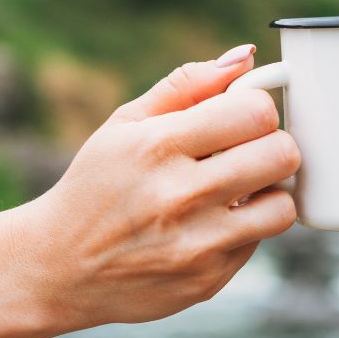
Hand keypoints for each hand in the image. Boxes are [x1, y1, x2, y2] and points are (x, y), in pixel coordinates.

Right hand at [22, 51, 299, 327]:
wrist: (56, 268)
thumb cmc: (98, 185)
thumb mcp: (126, 124)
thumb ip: (188, 84)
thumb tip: (246, 56)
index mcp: (157, 147)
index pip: (255, 112)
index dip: (258, 108)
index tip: (243, 116)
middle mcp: (179, 197)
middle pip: (280, 155)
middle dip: (273, 145)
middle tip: (250, 151)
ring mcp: (195, 245)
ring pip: (282, 206)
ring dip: (269, 192)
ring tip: (239, 188)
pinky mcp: (207, 281)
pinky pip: (259, 241)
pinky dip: (245, 228)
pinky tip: (212, 223)